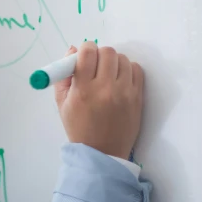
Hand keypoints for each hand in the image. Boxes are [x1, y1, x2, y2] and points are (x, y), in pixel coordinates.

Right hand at [53, 42, 143, 158]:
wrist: (102, 152)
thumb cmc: (78, 127)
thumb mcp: (62, 104)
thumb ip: (64, 76)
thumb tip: (73, 49)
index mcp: (83, 90)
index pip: (88, 52)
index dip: (85, 49)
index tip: (84, 56)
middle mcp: (105, 88)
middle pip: (108, 52)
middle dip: (100, 55)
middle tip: (96, 66)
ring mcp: (125, 92)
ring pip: (123, 59)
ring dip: (114, 62)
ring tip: (109, 74)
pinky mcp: (138, 97)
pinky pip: (137, 70)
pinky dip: (128, 70)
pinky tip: (120, 80)